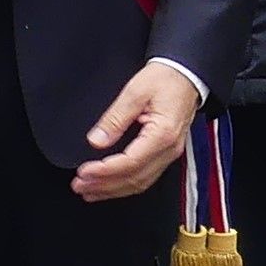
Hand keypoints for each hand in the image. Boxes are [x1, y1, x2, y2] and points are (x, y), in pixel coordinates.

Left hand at [73, 62, 203, 202]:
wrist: (186, 75)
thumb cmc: (166, 79)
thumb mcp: (135, 92)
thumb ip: (115, 118)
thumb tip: (96, 140)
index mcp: (162, 135)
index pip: (130, 163)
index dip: (105, 171)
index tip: (84, 172)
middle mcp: (169, 150)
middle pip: (134, 178)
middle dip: (104, 186)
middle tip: (79, 186)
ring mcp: (169, 154)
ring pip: (140, 182)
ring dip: (113, 189)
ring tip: (89, 191)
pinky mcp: (166, 153)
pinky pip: (145, 176)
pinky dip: (125, 184)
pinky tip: (110, 186)